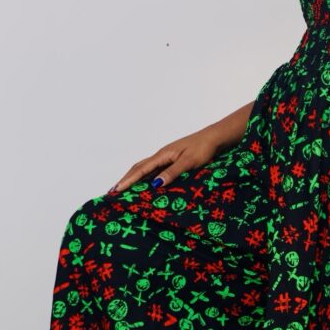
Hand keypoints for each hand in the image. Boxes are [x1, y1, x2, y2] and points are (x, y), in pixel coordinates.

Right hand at [108, 126, 225, 192]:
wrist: (215, 138)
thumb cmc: (204, 148)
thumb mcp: (189, 162)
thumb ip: (172, 172)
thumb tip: (155, 184)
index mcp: (163, 155)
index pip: (141, 170)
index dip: (128, 181)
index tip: (116, 190)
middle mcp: (162, 155)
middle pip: (139, 168)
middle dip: (126, 179)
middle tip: (114, 191)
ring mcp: (167, 157)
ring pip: (146, 168)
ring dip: (134, 177)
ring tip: (125, 188)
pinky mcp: (174, 159)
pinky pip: (155, 169)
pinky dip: (146, 177)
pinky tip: (147, 184)